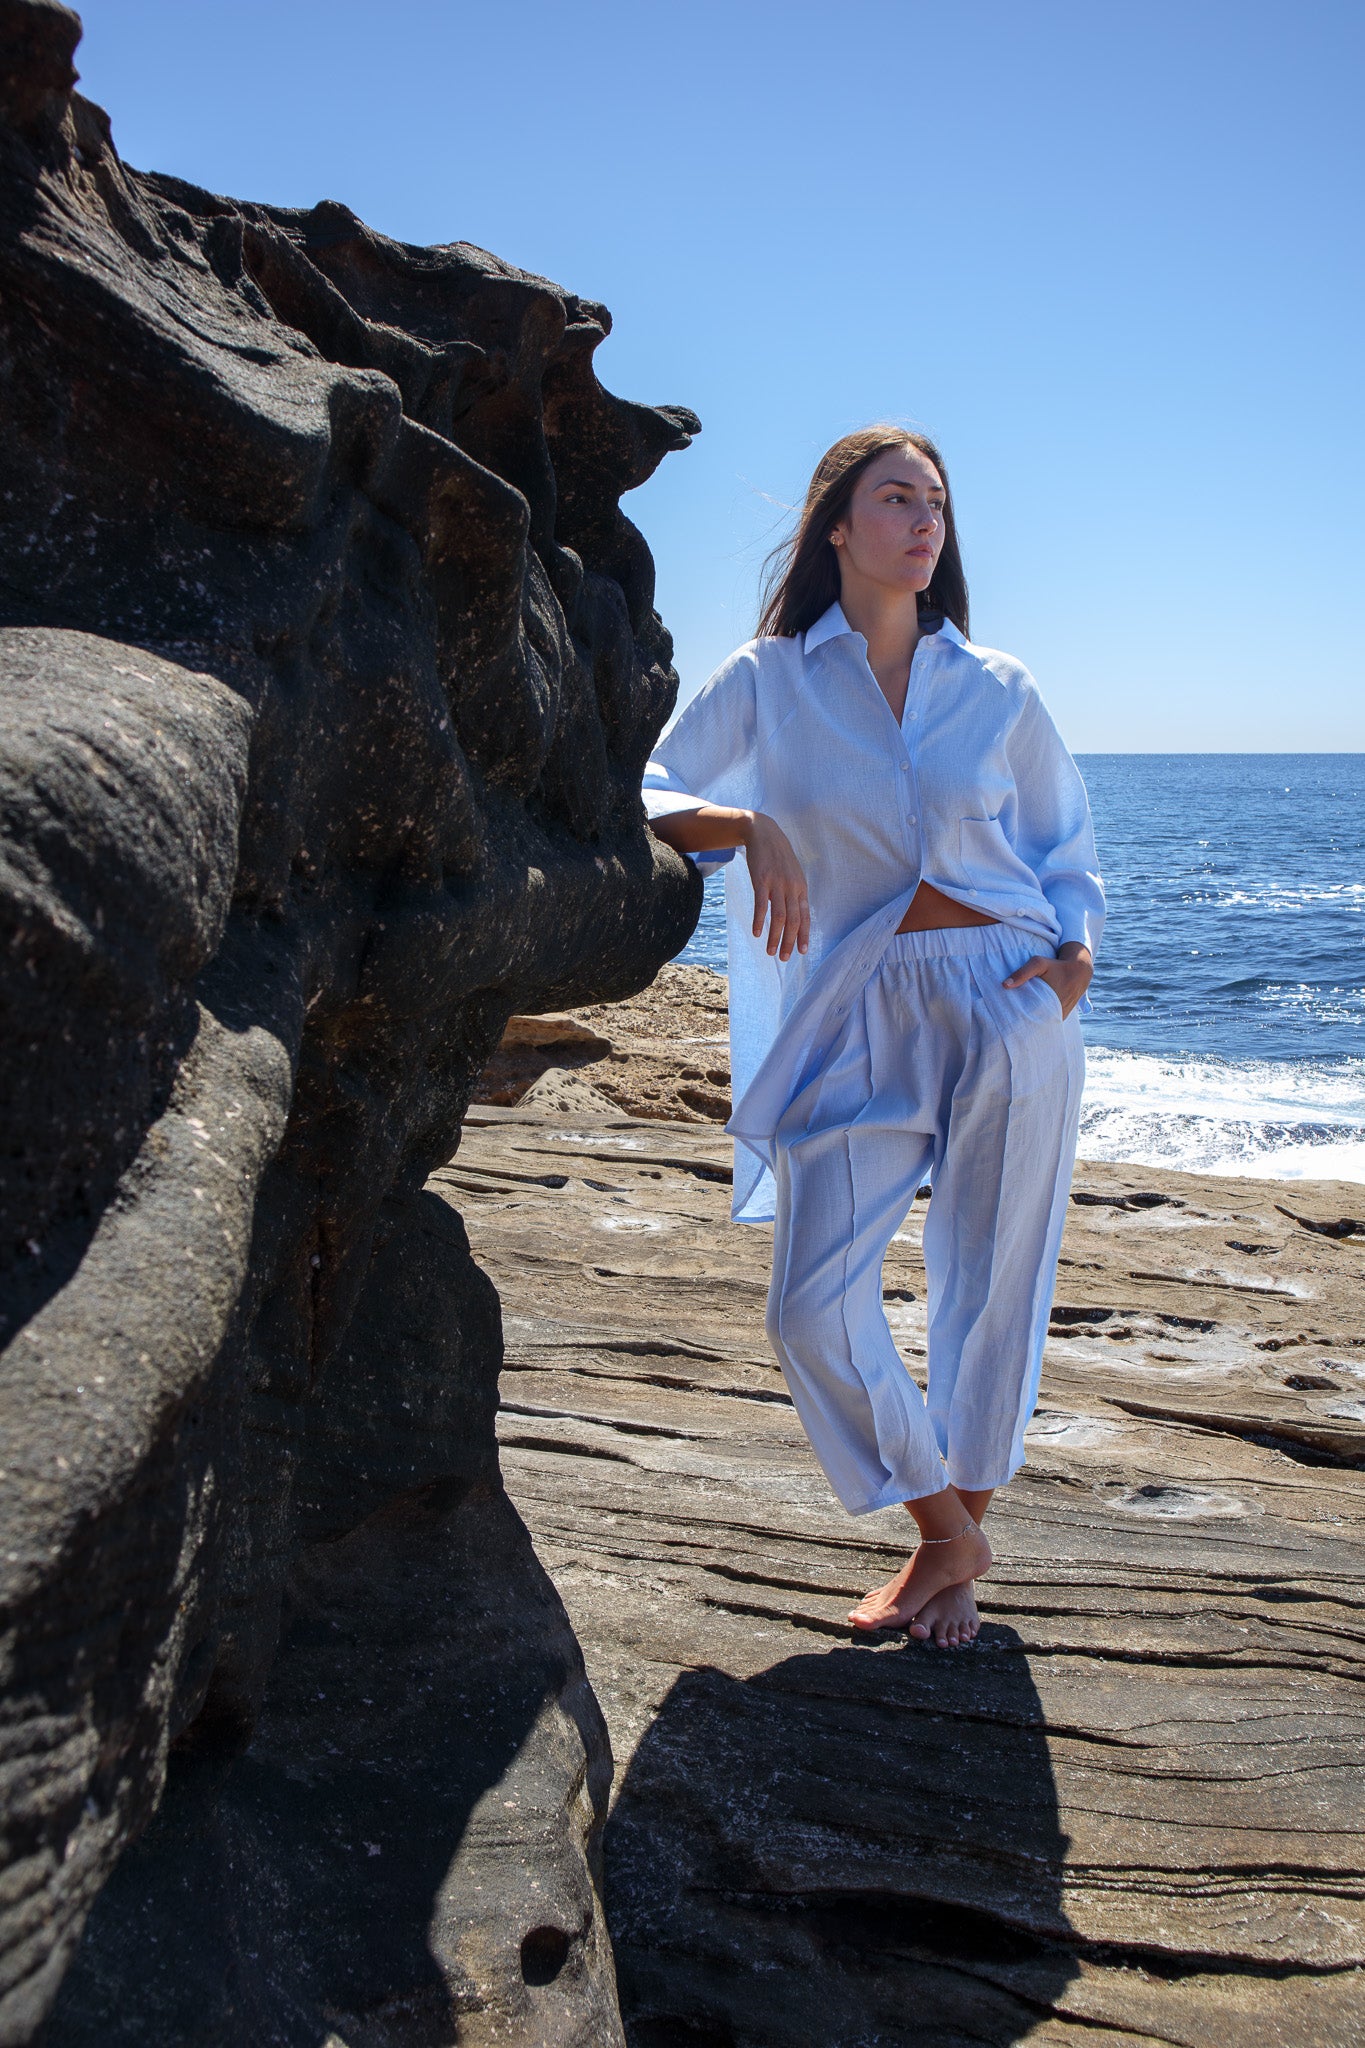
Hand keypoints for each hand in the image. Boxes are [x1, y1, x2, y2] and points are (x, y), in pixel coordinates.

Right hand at [741, 812, 809, 960]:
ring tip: (770, 952)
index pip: (805, 916)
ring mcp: (777, 884)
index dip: (804, 935)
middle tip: (784, 958)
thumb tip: (796, 914)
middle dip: (789, 941)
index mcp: (801, 888)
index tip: (802, 952)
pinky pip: (761, 904)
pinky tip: (756, 932)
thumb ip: (794, 893)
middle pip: (793, 920)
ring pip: (779, 916)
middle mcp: (792, 888)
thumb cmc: (778, 857)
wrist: (764, 833)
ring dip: (775, 936)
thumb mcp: (792, 874)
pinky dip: (759, 920)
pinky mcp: (761, 880)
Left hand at [1002, 943, 1091, 1018]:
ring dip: (1032, 1022)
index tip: (1007, 1019)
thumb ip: (1022, 973)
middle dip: (1023, 1023)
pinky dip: (1041, 1020)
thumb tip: (1004, 985)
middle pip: (1036, 1023)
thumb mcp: (1039, 963)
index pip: (1030, 1017)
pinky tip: (1031, 1018)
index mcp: (1050, 1003)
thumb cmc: (1056, 966)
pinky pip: (1049, 1022)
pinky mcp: (1063, 1016)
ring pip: (1043, 1024)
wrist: (1080, 972)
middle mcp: (1057, 1013)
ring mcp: (1061, 1016)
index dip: (1018, 1019)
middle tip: (1010, 1023)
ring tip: (1018, 1023)